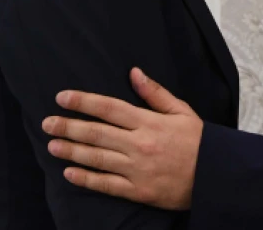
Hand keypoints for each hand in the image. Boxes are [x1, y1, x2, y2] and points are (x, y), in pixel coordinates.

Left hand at [41, 68, 202, 209]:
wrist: (216, 176)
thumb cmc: (199, 142)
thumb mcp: (182, 111)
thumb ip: (155, 93)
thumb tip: (134, 72)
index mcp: (149, 122)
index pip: (109, 108)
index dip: (83, 101)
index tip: (62, 97)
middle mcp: (139, 144)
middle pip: (96, 133)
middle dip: (68, 126)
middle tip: (47, 123)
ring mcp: (136, 169)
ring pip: (96, 158)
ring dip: (71, 151)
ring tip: (52, 145)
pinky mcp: (137, 191)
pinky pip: (106, 184)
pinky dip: (86, 179)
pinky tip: (70, 173)